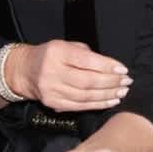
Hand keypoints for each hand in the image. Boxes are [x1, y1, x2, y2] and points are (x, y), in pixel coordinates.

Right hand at [4, 40, 130, 111]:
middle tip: (126, 82)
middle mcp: (52, 71)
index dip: (107, 66)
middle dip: (111, 82)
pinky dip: (97, 104)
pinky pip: (80, 106)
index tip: (123, 69)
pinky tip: (110, 101)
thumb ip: (85, 54)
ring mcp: (51, 90)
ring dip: (107, 95)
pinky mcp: (53, 103)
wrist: (25, 70)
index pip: (86, 61)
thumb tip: (111, 67)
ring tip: (122, 92)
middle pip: (87, 81)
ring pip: (85, 96)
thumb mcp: (65, 45)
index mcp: (57, 53)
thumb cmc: (51, 55)